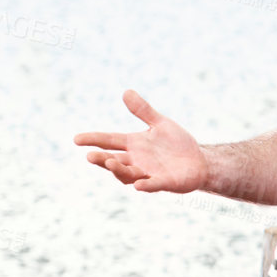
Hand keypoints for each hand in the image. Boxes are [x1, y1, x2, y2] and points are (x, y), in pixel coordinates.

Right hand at [73, 91, 208, 192]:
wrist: (199, 161)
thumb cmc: (177, 144)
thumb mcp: (161, 124)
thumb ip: (143, 111)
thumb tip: (126, 92)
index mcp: (133, 144)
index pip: (109, 141)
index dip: (93, 139)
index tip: (76, 138)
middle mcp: (136, 161)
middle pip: (113, 161)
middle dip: (102, 159)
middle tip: (90, 156)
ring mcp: (148, 173)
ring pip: (128, 174)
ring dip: (118, 170)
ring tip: (110, 162)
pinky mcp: (164, 183)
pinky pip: (152, 185)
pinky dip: (145, 185)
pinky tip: (139, 185)